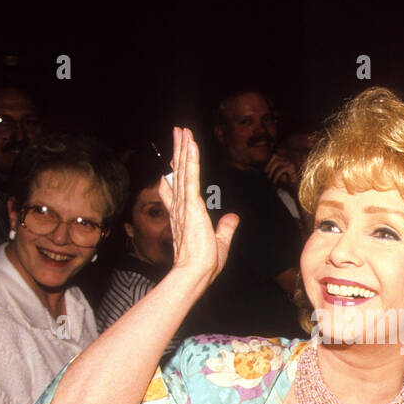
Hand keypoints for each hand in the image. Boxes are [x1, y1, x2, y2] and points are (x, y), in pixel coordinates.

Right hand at [159, 126, 237, 287]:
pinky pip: (190, 176)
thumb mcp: (220, 241)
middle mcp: (180, 207)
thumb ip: (226, 228)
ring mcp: (184, 204)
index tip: (170, 163)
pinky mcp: (191, 204)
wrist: (197, 272)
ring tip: (182, 130)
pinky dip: (190, 159)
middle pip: (177, 173)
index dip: (172, 175)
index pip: (176, 190)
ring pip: (182, 170)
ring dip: (183, 148)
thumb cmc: (205, 264)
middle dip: (178, 151)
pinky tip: (190, 143)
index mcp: (185, 216)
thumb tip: (233, 217)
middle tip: (178, 133)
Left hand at [264, 151, 297, 191]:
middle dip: (269, 165)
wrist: (296, 190)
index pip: (275, 156)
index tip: (265, 171)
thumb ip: (273, 171)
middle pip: (275, 157)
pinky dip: (276, 176)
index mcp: (285, 161)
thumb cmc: (287, 184)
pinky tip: (274, 181)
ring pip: (277, 162)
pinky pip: (280, 169)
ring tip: (270, 178)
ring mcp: (290, 163)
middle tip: (266, 173)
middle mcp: (288, 160)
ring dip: (272, 170)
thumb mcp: (278, 176)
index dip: (269, 162)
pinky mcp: (291, 168)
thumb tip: (265, 168)